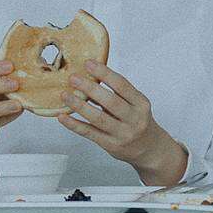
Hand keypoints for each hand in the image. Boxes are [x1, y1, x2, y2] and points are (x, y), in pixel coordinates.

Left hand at [59, 61, 187, 185]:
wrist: (149, 148)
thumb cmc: (138, 122)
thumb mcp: (136, 105)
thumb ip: (117, 94)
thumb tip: (91, 78)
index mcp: (141, 103)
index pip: (122, 85)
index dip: (105, 73)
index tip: (89, 64)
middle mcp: (134, 118)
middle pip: (110, 101)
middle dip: (90, 88)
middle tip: (74, 78)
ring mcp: (123, 133)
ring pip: (98, 118)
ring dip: (79, 106)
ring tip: (65, 95)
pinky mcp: (111, 145)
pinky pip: (90, 133)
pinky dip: (75, 124)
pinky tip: (64, 117)